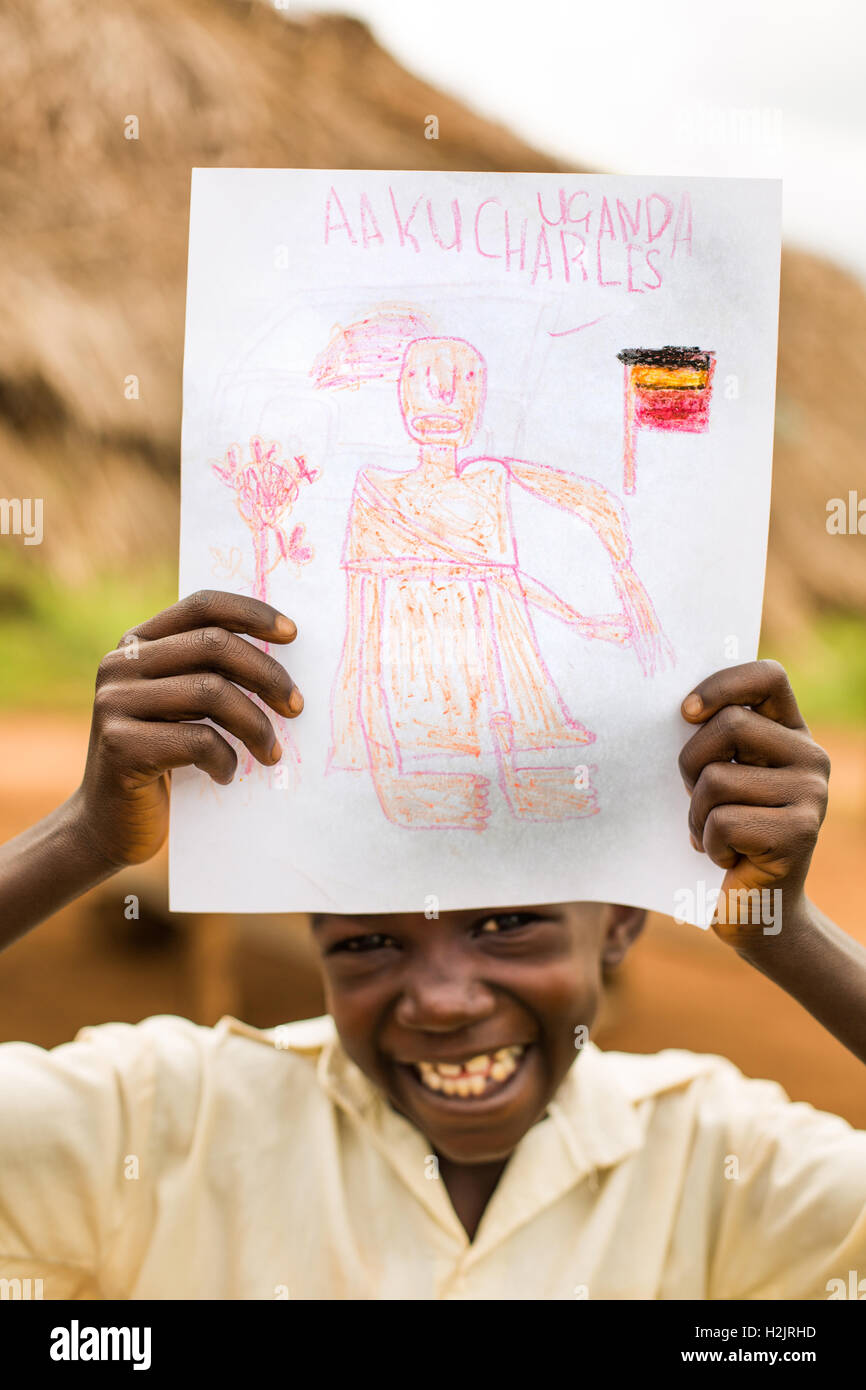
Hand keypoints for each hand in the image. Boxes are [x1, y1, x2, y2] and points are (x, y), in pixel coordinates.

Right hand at [70, 590, 301, 869]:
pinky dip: (226, 760)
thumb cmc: (163, 758)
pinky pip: (198, 741)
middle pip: (214, 645)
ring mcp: (114, 703)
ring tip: (271, 753)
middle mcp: (120, 665)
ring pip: (211, 692)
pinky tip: (226, 775)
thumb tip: (284, 649)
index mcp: (139, 643)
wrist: (109, 823)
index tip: (293, 635)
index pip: (202, 606)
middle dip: (267, 675)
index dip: (252, 614)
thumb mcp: (183, 706)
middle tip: (296, 707)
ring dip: (256, 726)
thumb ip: (210, 672)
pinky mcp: (119, 745)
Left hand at [678, 660, 829, 947]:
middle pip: (728, 725)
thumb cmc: (725, 835)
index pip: (767, 676)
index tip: (685, 713)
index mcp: (790, 733)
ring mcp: (810, 794)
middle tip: (696, 798)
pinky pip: (722, 822)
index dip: (721, 684)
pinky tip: (727, 859)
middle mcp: (810, 756)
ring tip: (714, 836)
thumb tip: (676, 709)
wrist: (756, 909)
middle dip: (690, 764)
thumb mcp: (718, 779)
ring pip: (717, 779)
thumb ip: (712, 740)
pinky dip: (708, 845)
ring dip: (696, 815)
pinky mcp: (798, 833)